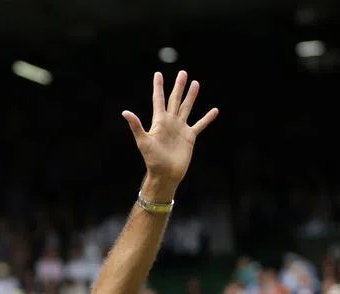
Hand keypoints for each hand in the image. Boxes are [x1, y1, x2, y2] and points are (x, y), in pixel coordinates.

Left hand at [122, 71, 218, 196]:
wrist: (165, 174)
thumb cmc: (152, 160)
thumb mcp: (143, 141)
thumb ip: (136, 126)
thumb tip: (125, 112)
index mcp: (159, 121)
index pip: (159, 100)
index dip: (158, 87)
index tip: (158, 74)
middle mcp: (170, 122)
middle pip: (175, 100)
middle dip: (178, 86)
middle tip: (182, 73)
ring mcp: (180, 128)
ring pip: (187, 108)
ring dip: (191, 96)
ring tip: (195, 83)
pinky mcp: (189, 137)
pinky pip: (200, 125)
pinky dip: (207, 118)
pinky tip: (214, 110)